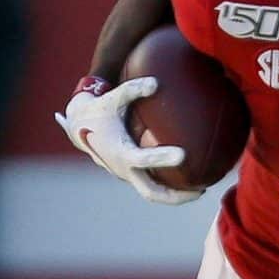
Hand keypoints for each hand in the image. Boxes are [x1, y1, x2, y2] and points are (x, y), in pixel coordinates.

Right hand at [54, 76, 200, 204]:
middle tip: (201, 190)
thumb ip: (133, 89)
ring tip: (200, 188)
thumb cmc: (99, 110)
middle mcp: (122, 169)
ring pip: (152, 193)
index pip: (143, 158)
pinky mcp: (128, 174)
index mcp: (119, 152)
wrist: (77, 126)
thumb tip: (156, 82)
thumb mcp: (113, 98)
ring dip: (175, 196)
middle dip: (176, 196)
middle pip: (151, 192)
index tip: (184, 155)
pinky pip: (150, 185)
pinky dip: (167, 187)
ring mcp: (125, 175)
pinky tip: (188, 178)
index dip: (162, 158)